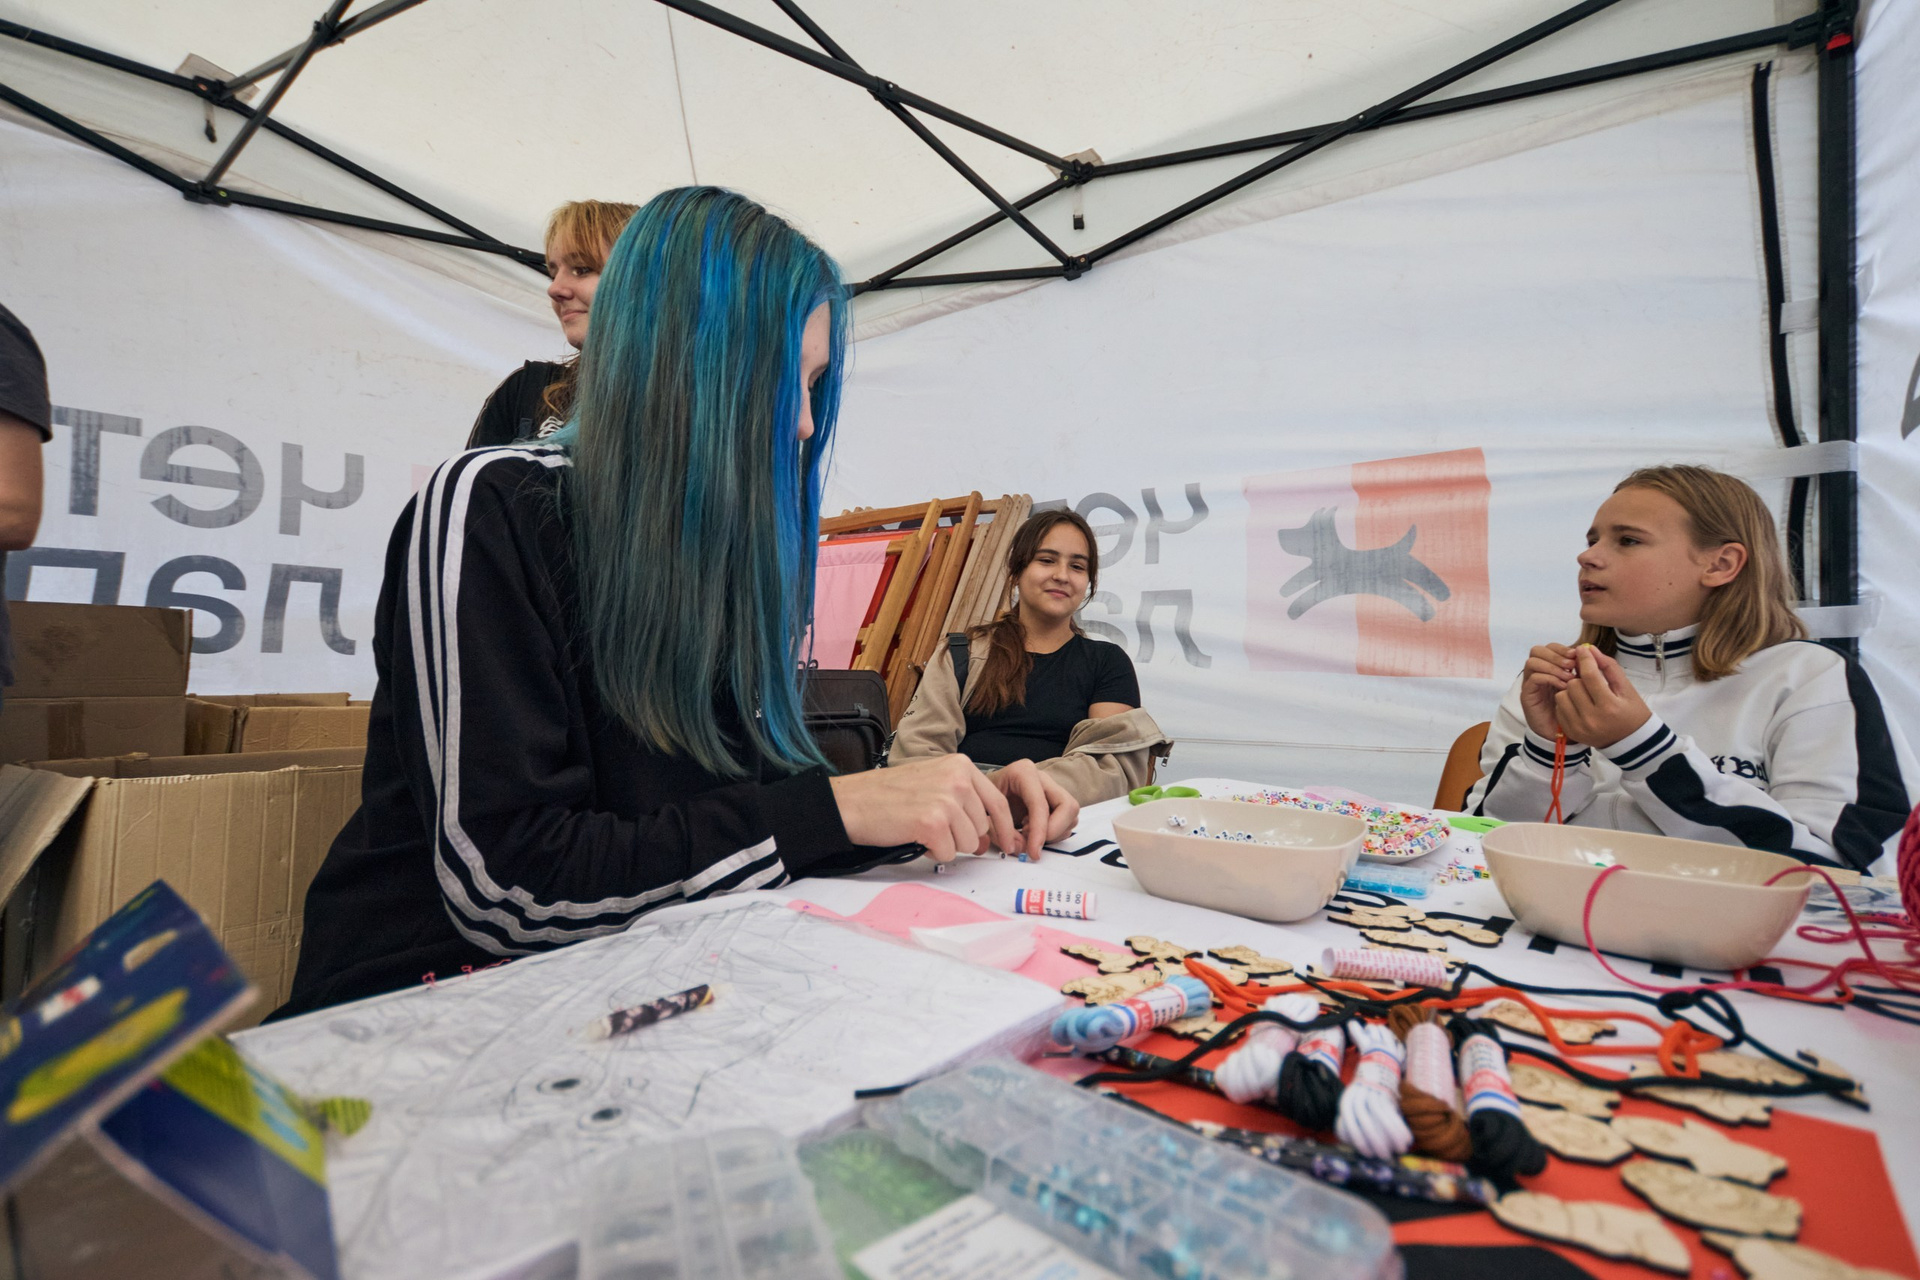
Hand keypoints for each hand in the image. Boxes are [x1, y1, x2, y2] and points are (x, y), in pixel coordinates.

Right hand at [828, 755, 1019, 863]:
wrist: (852, 802)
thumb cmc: (887, 795)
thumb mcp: (933, 784)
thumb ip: (964, 803)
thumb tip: (988, 838)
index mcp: (960, 765)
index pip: (997, 802)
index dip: (1004, 828)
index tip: (1007, 845)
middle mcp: (958, 779)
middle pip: (982, 827)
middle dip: (962, 837)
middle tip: (934, 830)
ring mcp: (946, 800)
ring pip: (968, 843)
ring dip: (946, 844)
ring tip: (921, 829)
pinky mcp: (932, 823)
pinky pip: (949, 853)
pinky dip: (932, 852)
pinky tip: (915, 836)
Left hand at [989, 759, 1078, 858]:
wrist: (983, 791)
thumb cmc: (983, 796)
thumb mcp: (984, 811)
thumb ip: (998, 830)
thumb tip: (1021, 848)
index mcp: (1023, 772)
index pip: (1040, 804)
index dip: (1039, 831)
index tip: (1033, 851)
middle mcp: (1042, 778)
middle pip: (1067, 806)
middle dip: (1054, 831)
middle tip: (1034, 843)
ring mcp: (1052, 789)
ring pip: (1071, 815)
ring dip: (1053, 833)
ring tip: (1027, 832)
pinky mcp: (1056, 802)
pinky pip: (1067, 822)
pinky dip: (1053, 834)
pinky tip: (1032, 830)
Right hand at [1519, 643, 1575, 739]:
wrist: (1561, 733)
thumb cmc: (1573, 709)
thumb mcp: (1581, 686)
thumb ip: (1582, 670)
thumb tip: (1588, 653)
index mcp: (1550, 668)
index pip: (1550, 647)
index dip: (1562, 648)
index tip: (1577, 655)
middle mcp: (1537, 672)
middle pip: (1536, 650)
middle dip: (1556, 655)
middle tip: (1571, 665)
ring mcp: (1530, 683)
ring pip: (1532, 662)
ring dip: (1552, 666)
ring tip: (1568, 676)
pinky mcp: (1527, 695)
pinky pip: (1533, 678)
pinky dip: (1549, 678)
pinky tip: (1563, 687)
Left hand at [1553, 646, 1650, 748]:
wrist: (1631, 741)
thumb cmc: (1631, 710)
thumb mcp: (1626, 688)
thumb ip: (1608, 667)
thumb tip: (1589, 649)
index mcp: (1609, 706)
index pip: (1590, 676)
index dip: (1585, 659)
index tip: (1582, 649)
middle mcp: (1592, 718)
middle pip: (1572, 685)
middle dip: (1579, 678)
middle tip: (1588, 680)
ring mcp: (1579, 727)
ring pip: (1562, 696)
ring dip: (1571, 690)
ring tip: (1584, 693)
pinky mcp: (1571, 731)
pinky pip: (1559, 709)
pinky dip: (1567, 703)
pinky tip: (1579, 704)